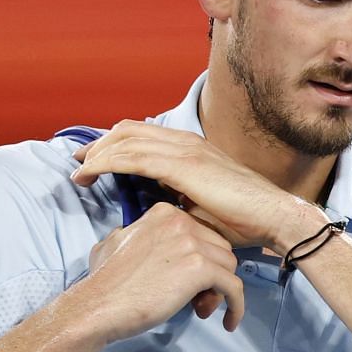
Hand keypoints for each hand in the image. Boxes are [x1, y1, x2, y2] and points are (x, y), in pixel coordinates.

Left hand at [72, 122, 320, 254]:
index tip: (93, 161)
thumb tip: (157, 210)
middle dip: (99, 144)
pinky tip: (89, 174)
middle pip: (128, 131)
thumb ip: (177, 200)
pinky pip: (130, 158)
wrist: (272, 217)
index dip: (113, 144)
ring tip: (79, 171)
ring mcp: (183, 150)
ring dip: (97, 154)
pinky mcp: (180, 165)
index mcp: (190, 148)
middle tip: (79, 161)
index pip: (142, 135)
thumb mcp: (201, 206)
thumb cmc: (243, 220)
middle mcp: (184, 141)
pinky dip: (104, 163)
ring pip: (124, 140)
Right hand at [76, 201, 245, 341]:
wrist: (98, 305)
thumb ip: (131, 234)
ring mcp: (191, 243)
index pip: (203, 234)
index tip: (188, 279)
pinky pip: (234, 287)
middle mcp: (180, 221)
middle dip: (213, 275)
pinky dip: (236, 307)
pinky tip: (229, 322)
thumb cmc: (105, 282)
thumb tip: (129, 235)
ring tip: (200, 309)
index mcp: (165, 213)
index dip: (200, 259)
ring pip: (230, 267)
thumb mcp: (114, 243)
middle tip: (196, 298)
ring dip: (219, 291)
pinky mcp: (200, 269)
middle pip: (220, 249)